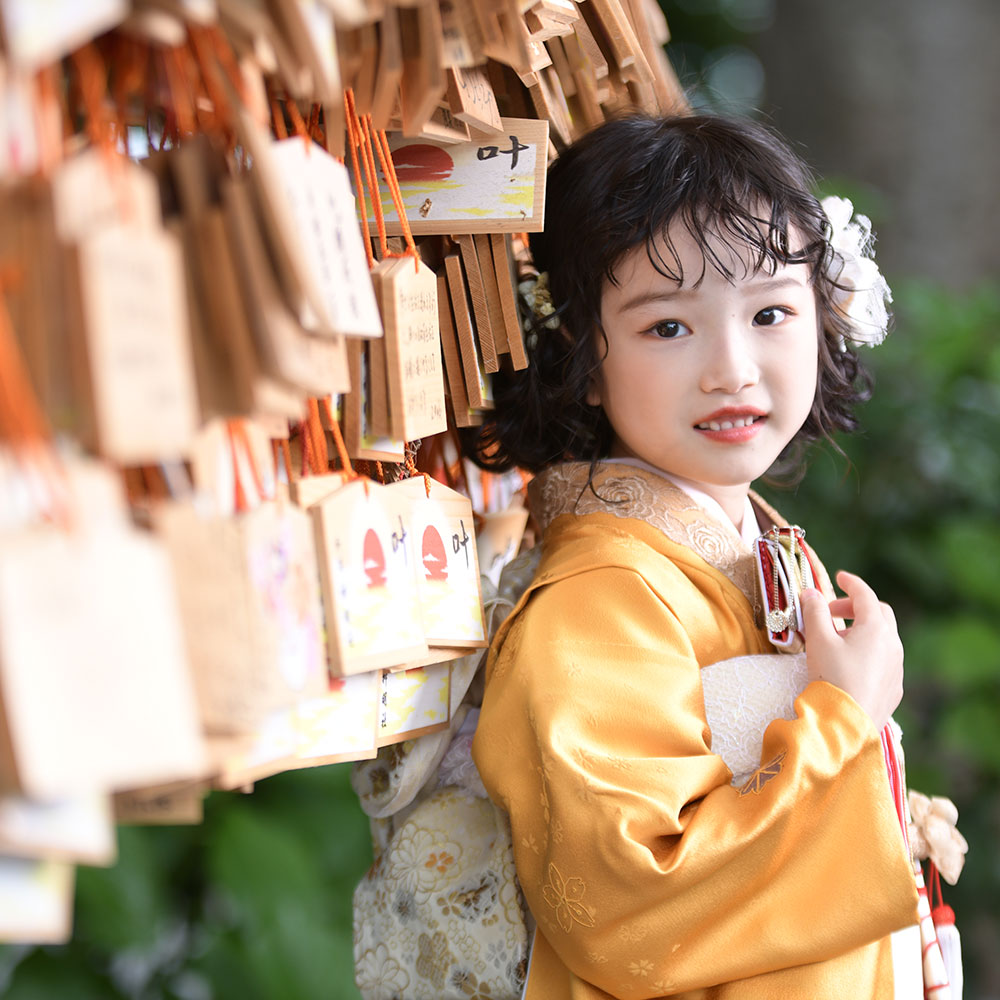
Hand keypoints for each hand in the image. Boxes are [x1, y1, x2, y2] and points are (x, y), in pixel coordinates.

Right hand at [799, 570, 903, 730]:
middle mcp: (892, 643)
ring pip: (883, 637)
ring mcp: (897, 666)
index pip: (865, 594)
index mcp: (876, 628)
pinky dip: (868, 651)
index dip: (851, 583)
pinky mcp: (894, 686)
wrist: (847, 724)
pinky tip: (850, 663)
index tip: (840, 577)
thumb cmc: (832, 677)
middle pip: (879, 613)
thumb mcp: (818, 641)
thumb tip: (810, 592)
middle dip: (856, 607)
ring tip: (836, 640)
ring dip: (861, 630)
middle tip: (832, 611)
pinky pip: (885, 659)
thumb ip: (813, 612)